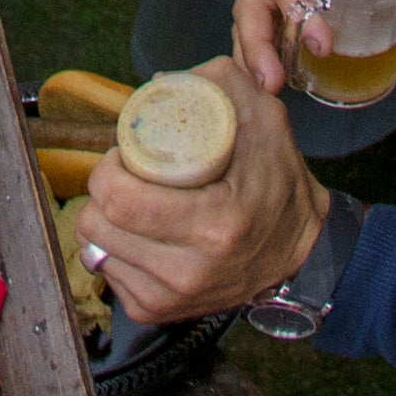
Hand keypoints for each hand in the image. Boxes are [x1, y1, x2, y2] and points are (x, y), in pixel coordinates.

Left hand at [73, 74, 327, 326]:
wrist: (300, 252)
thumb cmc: (278, 183)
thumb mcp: (264, 120)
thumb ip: (220, 82)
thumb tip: (160, 81)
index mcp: (214, 225)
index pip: (120, 199)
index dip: (109, 168)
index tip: (126, 154)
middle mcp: (189, 271)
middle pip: (97, 225)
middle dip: (103, 191)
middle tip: (127, 176)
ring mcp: (172, 298)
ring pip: (95, 251)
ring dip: (105, 222)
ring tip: (134, 203)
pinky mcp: (159, 314)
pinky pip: (108, 274)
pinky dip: (116, 251)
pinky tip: (141, 235)